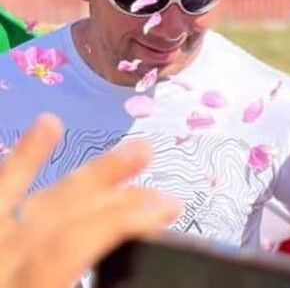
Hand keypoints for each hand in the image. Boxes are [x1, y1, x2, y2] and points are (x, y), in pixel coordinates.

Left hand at [0, 114, 181, 287]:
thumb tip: (134, 274)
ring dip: (91, 173)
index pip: (71, 246)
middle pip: (61, 217)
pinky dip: (23, 158)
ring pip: (35, 198)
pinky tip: (49, 123)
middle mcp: (0, 260)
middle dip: (118, 199)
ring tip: (137, 150)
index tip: (167, 206)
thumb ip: (85, 286)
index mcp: (22, 287)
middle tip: (163, 193)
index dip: (121, 221)